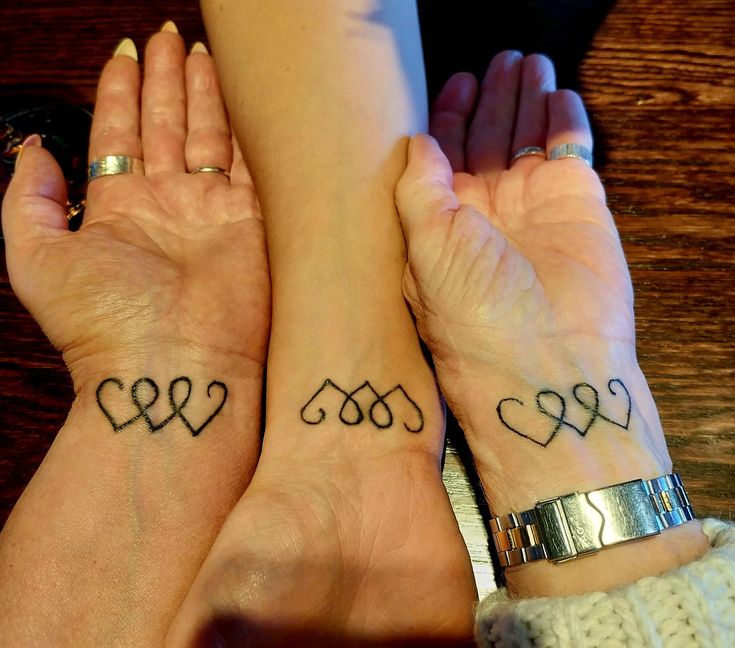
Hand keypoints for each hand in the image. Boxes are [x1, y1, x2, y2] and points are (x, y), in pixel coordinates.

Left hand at [2, 32, 268, 386]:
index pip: (119, 135)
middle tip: (167, 38)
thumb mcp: (35, 259)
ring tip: (197, 50)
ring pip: (205, 134)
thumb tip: (33, 152)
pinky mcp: (249, 221)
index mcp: (117, 210)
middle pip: (163, 125)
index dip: (120, 93)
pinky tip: (239, 96)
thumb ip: (27, 201)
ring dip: (202, 91)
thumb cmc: (103, 324)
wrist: (173, 367)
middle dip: (164, 80)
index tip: (126, 54)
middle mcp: (165, 205)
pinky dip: (243, 129)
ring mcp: (209, 211)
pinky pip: (246, 162)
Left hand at [397, 51, 632, 380]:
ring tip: (526, 63)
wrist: (546, 363)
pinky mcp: (577, 204)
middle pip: (486, 139)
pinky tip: (556, 93)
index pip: (443, 157)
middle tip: (496, 63)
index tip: (452, 83)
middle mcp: (487, 213)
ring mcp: (533, 207)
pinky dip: (565, 120)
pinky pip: (571, 148)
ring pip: (528, 137)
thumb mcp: (426, 248)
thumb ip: (419, 189)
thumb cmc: (471, 313)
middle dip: (490, 100)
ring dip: (526, 99)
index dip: (446, 118)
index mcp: (443, 222)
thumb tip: (417, 140)